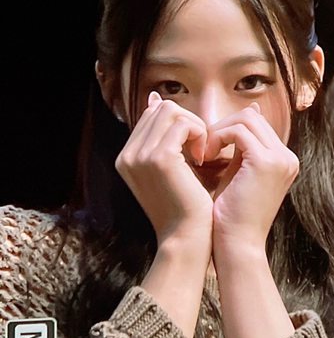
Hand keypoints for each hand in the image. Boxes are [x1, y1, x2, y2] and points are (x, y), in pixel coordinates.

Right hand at [115, 92, 212, 253]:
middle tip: (200, 149)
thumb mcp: (170, 167)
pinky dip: (200, 134)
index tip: (193, 148)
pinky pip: (184, 123)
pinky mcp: (159, 157)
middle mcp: (127, 155)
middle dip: (187, 122)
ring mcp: (140, 155)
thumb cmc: (185, 206)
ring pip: (172, 110)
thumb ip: (162, 136)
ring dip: (195, 126)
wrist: (187, 239)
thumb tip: (155, 98)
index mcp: (126, 157)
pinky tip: (204, 157)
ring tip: (202, 153)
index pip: (152, 115)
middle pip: (161, 108)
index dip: (179, 124)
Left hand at [206, 103, 298, 253]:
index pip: (256, 123)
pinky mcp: (266, 162)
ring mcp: (280, 159)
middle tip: (203, 148)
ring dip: (218, 131)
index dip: (228, 128)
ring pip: (245, 118)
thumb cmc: (230, 216)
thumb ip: (238, 148)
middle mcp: (287, 157)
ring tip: (204, 154)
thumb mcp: (236, 174)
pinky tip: (206, 157)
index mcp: (283, 159)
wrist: (236, 246)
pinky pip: (238, 131)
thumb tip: (232, 122)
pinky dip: (218, 138)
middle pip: (252, 116)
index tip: (208, 146)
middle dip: (222, 126)